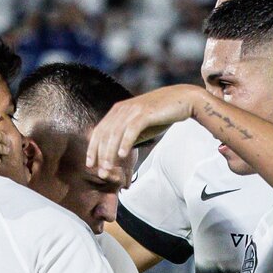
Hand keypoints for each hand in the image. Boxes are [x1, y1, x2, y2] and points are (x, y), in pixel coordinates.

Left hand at [84, 86, 201, 176]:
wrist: (183, 100)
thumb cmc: (161, 115)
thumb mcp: (139, 126)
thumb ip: (127, 136)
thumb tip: (117, 152)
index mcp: (118, 110)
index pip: (99, 131)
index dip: (92, 148)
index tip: (90, 164)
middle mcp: (122, 109)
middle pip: (105, 134)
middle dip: (100, 155)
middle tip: (100, 172)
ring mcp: (133, 110)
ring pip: (115, 134)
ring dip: (110, 153)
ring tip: (108, 168)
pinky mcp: (145, 113)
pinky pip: (131, 130)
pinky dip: (125, 143)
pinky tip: (123, 156)